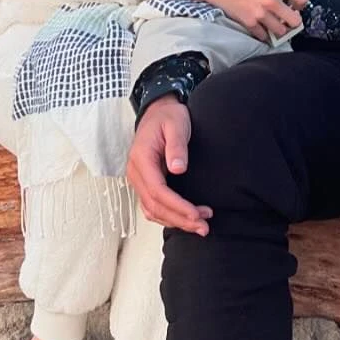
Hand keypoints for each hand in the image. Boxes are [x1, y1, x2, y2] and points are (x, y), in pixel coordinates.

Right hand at [126, 98, 210, 234]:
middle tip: (204, 227)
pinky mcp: (146, 184)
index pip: (157, 191)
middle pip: (154, 206)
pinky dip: (169, 216)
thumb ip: (177, 146)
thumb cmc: (168, 117)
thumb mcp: (176, 124)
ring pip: (152, 210)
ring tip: (201, 226)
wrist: (158, 112)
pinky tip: (186, 219)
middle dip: (180, 219)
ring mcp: (139, 180)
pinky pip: (153, 207)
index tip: (196, 214)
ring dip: (176, 221)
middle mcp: (136, 173)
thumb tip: (178, 169)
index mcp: (141, 158)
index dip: (177, 206)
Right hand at [177, 0, 306, 41]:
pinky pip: (263, 35)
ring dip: (278, 29)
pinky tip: (260, 28)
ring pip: (280, 31)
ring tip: (274, 25)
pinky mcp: (250, 22)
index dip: (301, 4)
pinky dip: (263, 34)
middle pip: (295, 20)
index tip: (296, 6)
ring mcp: (261, 13)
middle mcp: (272, 1)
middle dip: (293, 22)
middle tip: (288, 20)